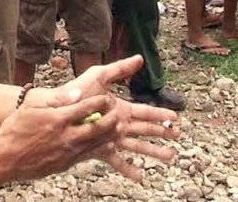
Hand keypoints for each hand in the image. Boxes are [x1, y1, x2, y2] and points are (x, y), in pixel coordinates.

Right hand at [0, 86, 122, 183]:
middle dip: (111, 119)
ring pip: (96, 143)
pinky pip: (88, 155)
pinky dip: (99, 148)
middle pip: (98, 127)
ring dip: (110, 134)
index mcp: (59, 119)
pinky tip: (105, 144)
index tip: (109, 97)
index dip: (102, 102)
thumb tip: (77, 93)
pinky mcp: (65, 163)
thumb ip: (56, 98)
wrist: (5, 158)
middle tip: (118, 112)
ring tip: (118, 127)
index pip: (88, 108)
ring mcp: (67, 152)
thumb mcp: (32, 106)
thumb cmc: (16, 129)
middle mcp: (66, 136)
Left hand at [49, 56, 180, 181]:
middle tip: (178, 137)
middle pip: (146, 129)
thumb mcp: (100, 75)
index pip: (146, 111)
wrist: (58, 107)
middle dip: (163, 133)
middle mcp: (119, 124)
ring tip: (170, 157)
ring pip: (137, 146)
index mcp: (121, 107)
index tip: (175, 117)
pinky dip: (129, 169)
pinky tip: (140, 178)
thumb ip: (120, 69)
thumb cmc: (77, 90)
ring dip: (154, 151)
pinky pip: (117, 161)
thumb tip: (140, 58)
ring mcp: (111, 137)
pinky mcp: (100, 148)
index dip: (161, 114)